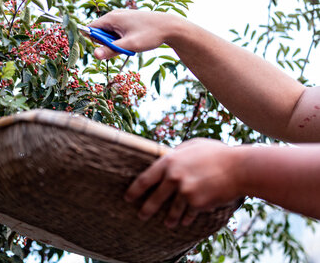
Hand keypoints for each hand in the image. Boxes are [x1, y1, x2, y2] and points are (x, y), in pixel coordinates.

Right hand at [88, 10, 183, 58]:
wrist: (170, 26)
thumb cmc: (150, 34)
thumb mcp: (130, 45)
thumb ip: (111, 50)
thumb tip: (95, 55)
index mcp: (111, 18)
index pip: (90, 28)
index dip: (91, 41)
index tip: (103, 49)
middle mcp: (114, 15)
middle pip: (99, 32)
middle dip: (105, 43)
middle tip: (120, 48)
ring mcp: (121, 18)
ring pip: (109, 34)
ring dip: (114, 43)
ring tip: (128, 45)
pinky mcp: (127, 22)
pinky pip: (116, 33)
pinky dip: (121, 40)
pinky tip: (132, 42)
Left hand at [124, 138, 242, 227]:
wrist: (239, 168)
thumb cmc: (216, 153)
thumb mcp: (191, 146)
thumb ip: (176, 154)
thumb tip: (166, 158)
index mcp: (169, 162)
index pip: (145, 179)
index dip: (135, 190)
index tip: (128, 197)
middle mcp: (174, 178)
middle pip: (154, 198)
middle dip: (146, 209)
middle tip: (141, 215)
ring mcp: (185, 192)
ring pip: (172, 210)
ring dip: (169, 218)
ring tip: (167, 223)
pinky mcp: (197, 204)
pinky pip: (189, 214)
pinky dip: (187, 218)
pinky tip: (184, 222)